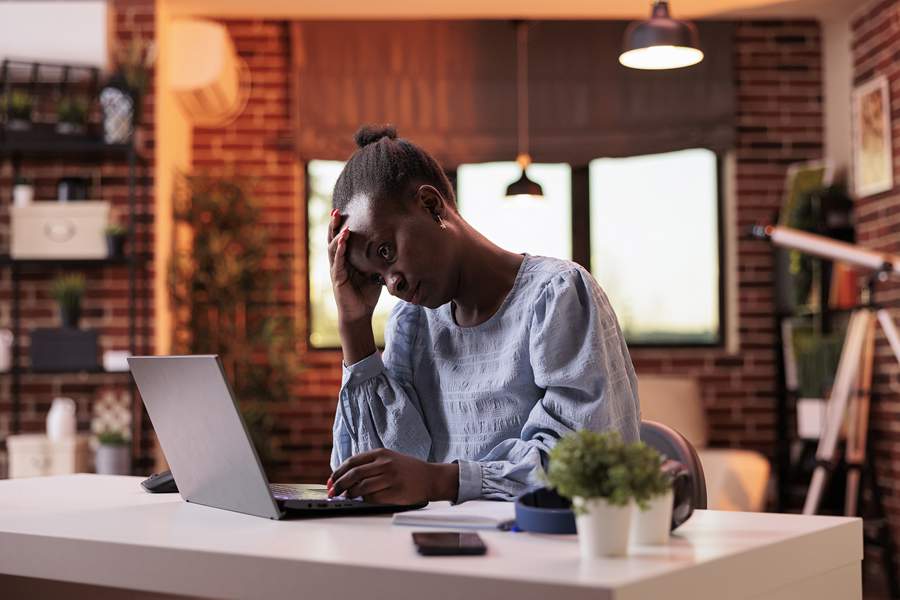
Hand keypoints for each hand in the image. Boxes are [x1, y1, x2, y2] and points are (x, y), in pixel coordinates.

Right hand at [327, 209, 381, 322]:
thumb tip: (395, 247)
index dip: (341, 226)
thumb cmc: (366, 294)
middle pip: (333, 239)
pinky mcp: (337, 278)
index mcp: (346, 260)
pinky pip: (337, 262)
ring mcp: (336, 270)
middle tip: (336, 211)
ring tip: (341, 222)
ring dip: (337, 234)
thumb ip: (378, 261)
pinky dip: (340, 250)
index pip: (341, 239)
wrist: (359, 314)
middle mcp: (338, 262)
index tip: (343, 211)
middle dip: (334, 225)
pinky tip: (343, 241)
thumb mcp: (375, 273)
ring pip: (333, 248)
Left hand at [327, 448, 458, 504]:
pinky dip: (362, 501)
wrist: (431, 477)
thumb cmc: (407, 470)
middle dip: (339, 485)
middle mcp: (385, 464)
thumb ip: (370, 464)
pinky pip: (373, 498)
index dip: (338, 472)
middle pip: (354, 474)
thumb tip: (345, 477)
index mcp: (381, 453)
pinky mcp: (395, 492)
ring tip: (344, 498)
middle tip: (332, 492)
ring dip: (349, 495)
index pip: (352, 462)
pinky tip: (359, 502)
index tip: (331, 481)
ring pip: (361, 487)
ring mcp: (391, 478)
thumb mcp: (389, 459)